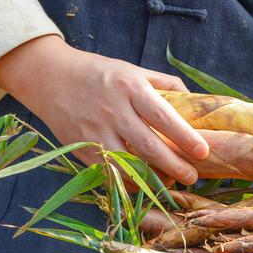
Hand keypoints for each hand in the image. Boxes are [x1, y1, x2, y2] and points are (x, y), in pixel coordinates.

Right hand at [0, 35, 208, 184]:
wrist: (49, 77)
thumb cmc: (99, 73)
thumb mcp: (133, 69)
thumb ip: (164, 84)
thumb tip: (193, 100)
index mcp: (130, 87)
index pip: (163, 116)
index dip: (185, 137)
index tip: (203, 151)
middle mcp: (113, 110)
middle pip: (149, 146)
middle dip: (175, 166)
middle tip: (193, 177)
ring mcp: (95, 132)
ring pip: (129, 165)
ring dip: (154, 179)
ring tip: (170, 182)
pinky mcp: (82, 149)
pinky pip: (111, 173)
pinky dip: (130, 183)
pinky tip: (144, 184)